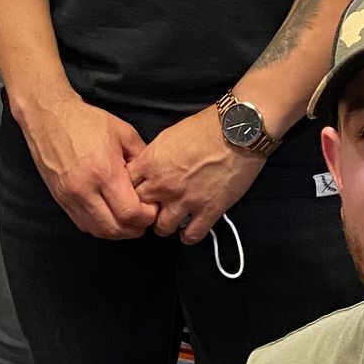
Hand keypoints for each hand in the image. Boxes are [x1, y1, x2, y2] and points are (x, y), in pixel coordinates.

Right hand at [19, 90, 151, 239]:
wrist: (49, 117)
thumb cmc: (85, 121)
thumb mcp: (123, 132)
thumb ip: (141, 157)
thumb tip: (152, 178)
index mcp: (104, 171)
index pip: (130, 212)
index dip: (147, 216)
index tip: (152, 207)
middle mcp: (85, 189)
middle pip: (116, 229)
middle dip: (136, 228)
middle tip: (144, 218)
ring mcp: (70, 197)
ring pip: (99, 231)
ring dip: (118, 231)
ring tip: (128, 220)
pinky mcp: (61, 199)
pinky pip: (83, 224)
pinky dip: (100, 226)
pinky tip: (109, 216)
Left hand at [131, 107, 264, 244]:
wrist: (237, 131)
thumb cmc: (205, 127)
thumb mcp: (168, 136)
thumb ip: (154, 157)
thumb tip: (149, 169)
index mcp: (151, 163)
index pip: (126, 186)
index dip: (130, 190)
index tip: (138, 191)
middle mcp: (163, 185)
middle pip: (139, 208)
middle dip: (144, 208)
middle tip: (153, 207)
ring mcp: (185, 200)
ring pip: (161, 228)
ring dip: (164, 225)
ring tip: (171, 220)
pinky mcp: (208, 210)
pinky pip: (192, 235)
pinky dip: (188, 236)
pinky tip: (189, 231)